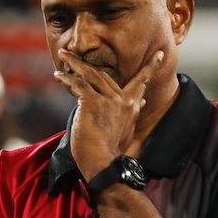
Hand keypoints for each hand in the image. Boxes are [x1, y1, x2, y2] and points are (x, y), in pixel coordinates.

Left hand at [54, 50, 162, 179]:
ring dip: (75, 64)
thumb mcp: (129, 131)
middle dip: (87, 63)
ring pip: (90, 74)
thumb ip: (133, 114)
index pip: (141, 82)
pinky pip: (78, 85)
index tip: (158, 54)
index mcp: (133, 106)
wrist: (104, 162)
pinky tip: (59, 76)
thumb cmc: (113, 152)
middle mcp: (123, 100)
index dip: (150, 67)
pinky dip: (67, 79)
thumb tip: (143, 104)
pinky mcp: (92, 102)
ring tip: (63, 56)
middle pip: (105, 74)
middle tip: (72, 55)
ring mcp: (108, 100)